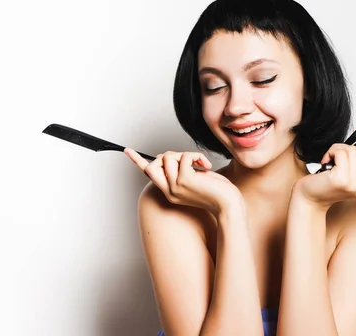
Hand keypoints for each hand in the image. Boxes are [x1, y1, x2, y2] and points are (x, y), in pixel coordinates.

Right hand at [124, 148, 242, 215]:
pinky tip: (206, 166)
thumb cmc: (217, 192)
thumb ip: (183, 169)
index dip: (137, 161)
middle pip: (153, 164)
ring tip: (200, 164)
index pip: (149, 174)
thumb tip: (173, 156)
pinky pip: (184, 157)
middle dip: (169, 154)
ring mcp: (175, 186)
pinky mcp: (185, 180)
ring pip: (168, 157)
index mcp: (170, 192)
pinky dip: (196, 156)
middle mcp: (169, 191)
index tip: (126, 150)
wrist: (229, 204)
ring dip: (185, 154)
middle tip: (189, 159)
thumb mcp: (196, 179)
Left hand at [293, 135, 355, 209]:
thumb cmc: (328, 182)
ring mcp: (355, 185)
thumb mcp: (351, 173)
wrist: (309, 198)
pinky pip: (341, 152)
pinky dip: (331, 151)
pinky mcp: (341, 180)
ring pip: (354, 150)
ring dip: (340, 147)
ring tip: (332, 158)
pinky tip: (325, 161)